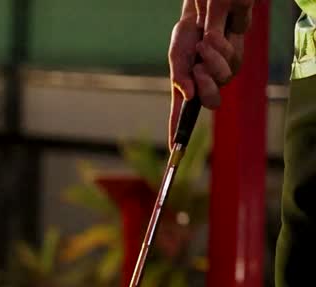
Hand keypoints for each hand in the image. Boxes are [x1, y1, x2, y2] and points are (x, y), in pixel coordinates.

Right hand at [168, 0, 253, 147]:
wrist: (202, 16)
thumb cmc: (186, 38)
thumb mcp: (176, 57)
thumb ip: (179, 77)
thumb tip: (188, 96)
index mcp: (186, 89)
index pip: (180, 116)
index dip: (178, 133)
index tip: (175, 147)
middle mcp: (204, 87)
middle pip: (211, 102)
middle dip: (206, 86)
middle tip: (197, 68)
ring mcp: (221, 76)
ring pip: (222, 81)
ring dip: (211, 61)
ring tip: (201, 46)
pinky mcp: (235, 63)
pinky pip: (231, 64)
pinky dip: (218, 51)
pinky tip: (210, 39)